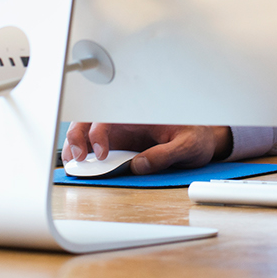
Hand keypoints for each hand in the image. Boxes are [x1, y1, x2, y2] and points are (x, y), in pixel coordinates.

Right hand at [63, 123, 232, 174]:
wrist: (204, 138)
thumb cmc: (197, 135)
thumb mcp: (188, 145)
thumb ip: (165, 154)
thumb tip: (139, 165)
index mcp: (142, 112)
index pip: (111, 115)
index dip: (99, 132)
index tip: (101, 153)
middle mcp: (127, 119)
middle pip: (92, 118)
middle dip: (77, 135)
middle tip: (77, 158)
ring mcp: (122, 130)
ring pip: (89, 129)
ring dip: (76, 142)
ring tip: (73, 162)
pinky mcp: (121, 142)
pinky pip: (97, 142)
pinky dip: (84, 150)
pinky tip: (80, 162)